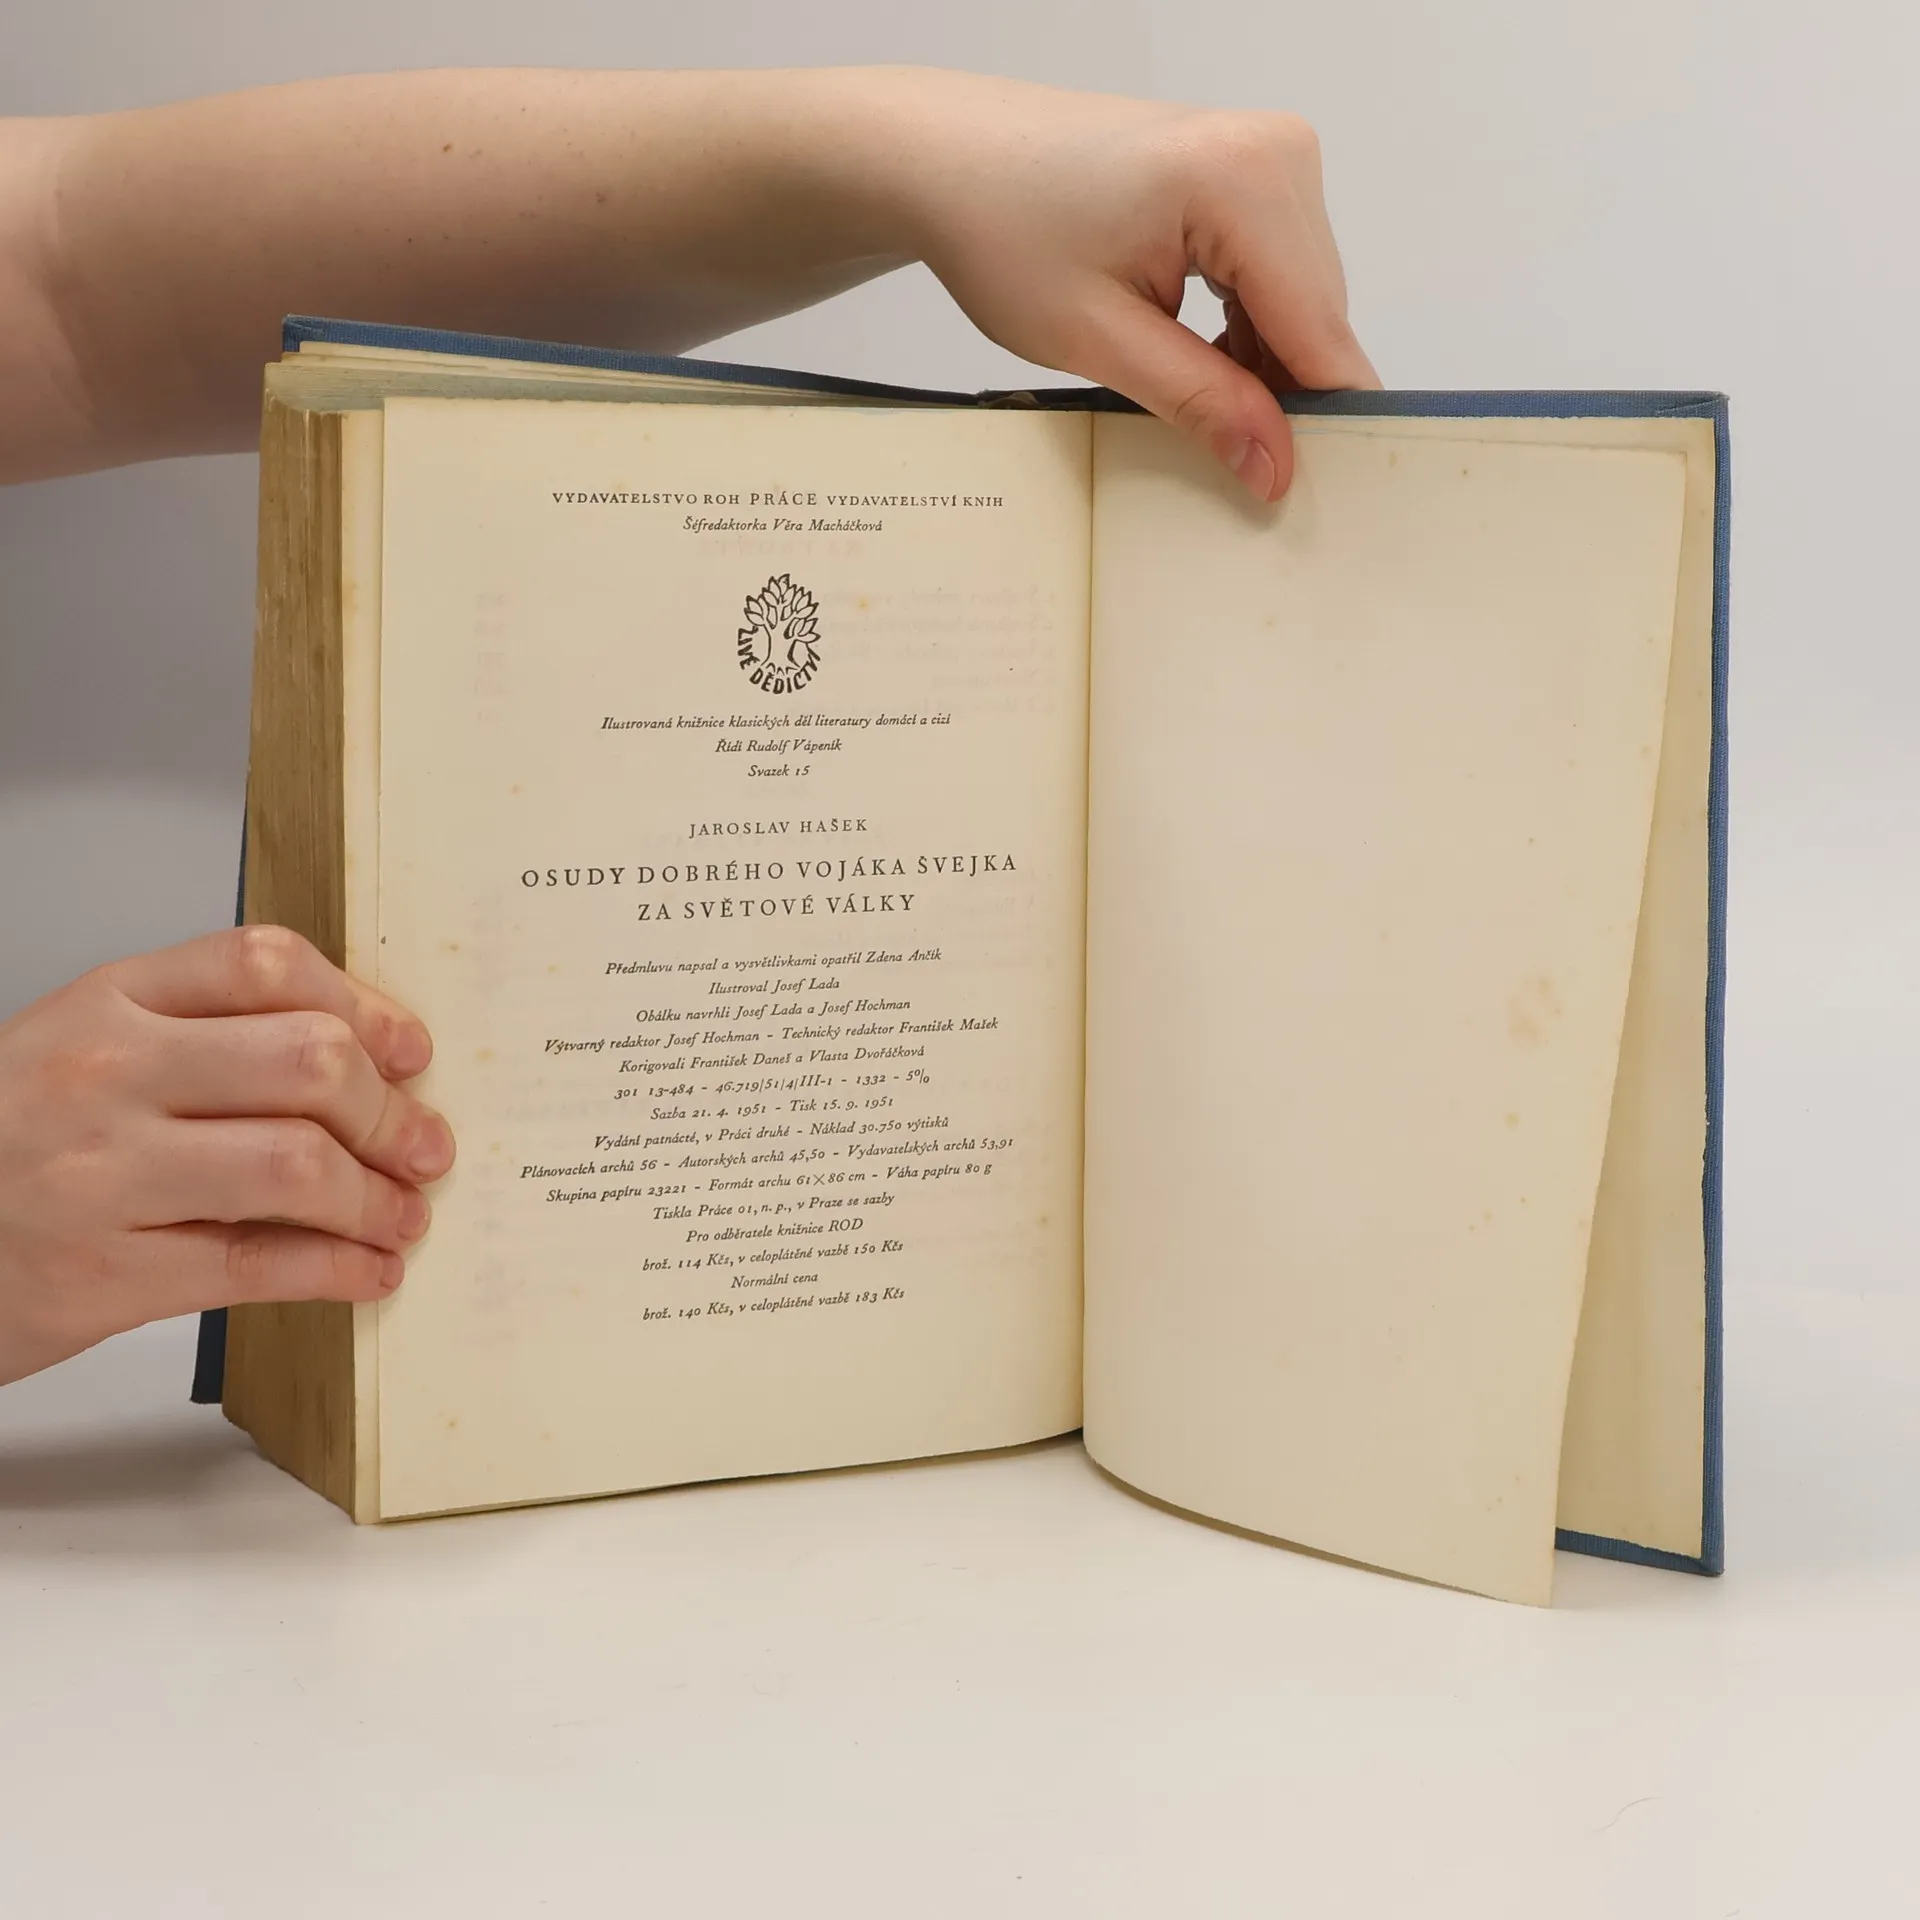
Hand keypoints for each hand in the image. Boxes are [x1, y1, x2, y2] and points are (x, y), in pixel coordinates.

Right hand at [0, 925, 454, 1386]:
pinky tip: (369, 1271)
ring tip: (403, 1215)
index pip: (267, 965)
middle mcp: (106, 1075)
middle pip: (307, 1061)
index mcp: (108, 1002)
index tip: (410, 1052)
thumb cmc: (8, 1143)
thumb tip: (366, 1060)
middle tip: (426, 1146)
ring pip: (298, 1164)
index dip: (365, 1007)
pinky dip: (340, 1269)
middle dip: (392, 1112)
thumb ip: (204, 1037)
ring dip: (378, 1198)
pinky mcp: (105, 1275)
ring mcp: (102, 1175)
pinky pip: (261, 1264)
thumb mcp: (86, 1052)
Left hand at [861, 72, 1380, 498]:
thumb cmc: (1001, 230)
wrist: (952, 160)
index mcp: (1244, 181)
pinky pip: (1279, 274)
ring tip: (1197, 402)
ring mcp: (1269, 155)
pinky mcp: (1251, 169)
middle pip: (1319, 318)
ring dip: (1265, 364)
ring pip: (1303, 302)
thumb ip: (1201, 403)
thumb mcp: (1099, 340)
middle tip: (1233, 467)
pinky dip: (1250, 328)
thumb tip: (1276, 468)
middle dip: (1287, 395)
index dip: (1319, 422)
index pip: (1319, 331)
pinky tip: (1202, 359)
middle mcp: (1278, 154)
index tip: (1306, 494)